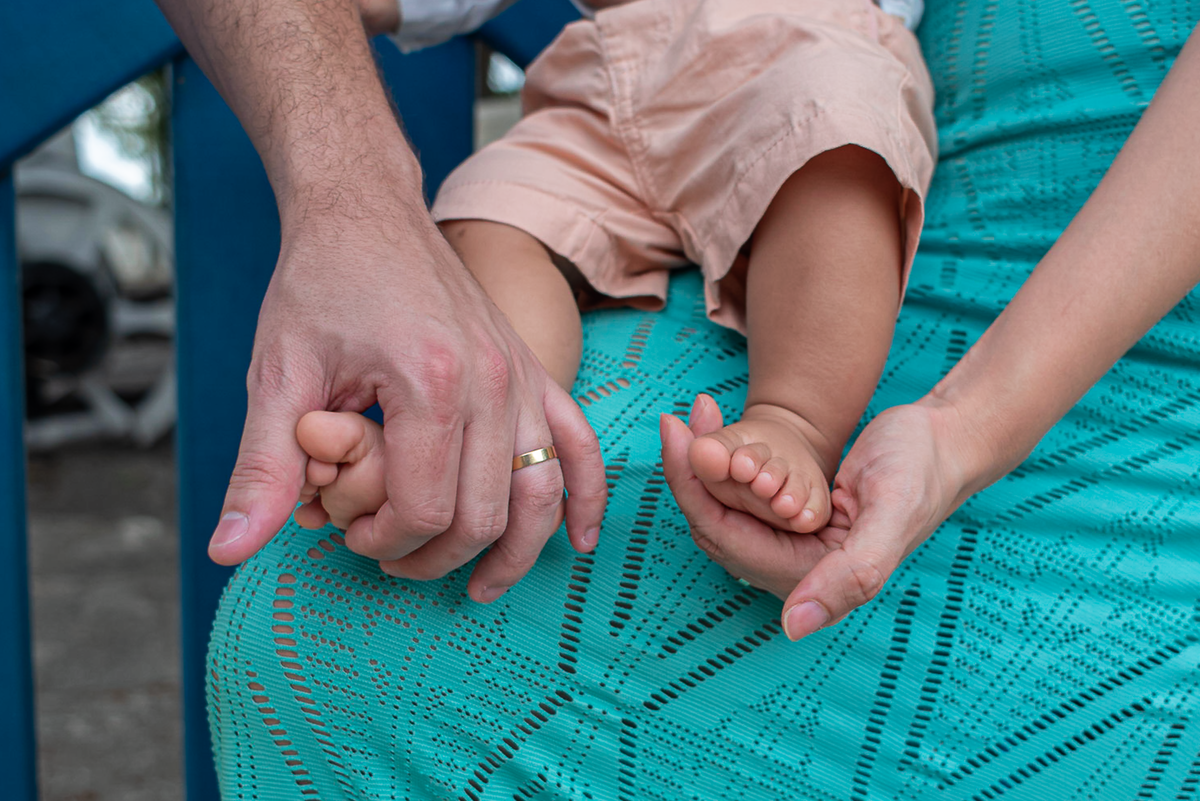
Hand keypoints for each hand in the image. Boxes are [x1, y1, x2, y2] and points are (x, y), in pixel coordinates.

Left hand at [209, 194, 606, 602]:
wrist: (365, 211)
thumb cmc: (320, 285)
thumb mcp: (280, 374)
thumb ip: (264, 466)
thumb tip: (228, 549)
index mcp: (430, 383)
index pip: (426, 509)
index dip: (384, 542)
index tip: (347, 535)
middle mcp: (492, 382)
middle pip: (483, 514)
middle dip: (433, 556)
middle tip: (388, 558)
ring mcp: (522, 374)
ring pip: (540, 494)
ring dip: (512, 553)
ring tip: (479, 588)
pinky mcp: (534, 369)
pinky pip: (579, 446)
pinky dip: (586, 498)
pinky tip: (580, 538)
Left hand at [661, 394, 978, 639]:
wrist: (941, 443)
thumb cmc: (920, 474)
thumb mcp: (889, 519)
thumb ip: (850, 577)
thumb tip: (792, 627)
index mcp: (807, 581)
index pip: (723, 538)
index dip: (691, 489)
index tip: (675, 434)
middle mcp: (789, 570)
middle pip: (712, 523)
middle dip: (687, 471)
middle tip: (675, 420)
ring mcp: (785, 543)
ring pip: (720, 506)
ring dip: (699, 462)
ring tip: (692, 414)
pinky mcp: (784, 516)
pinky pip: (736, 493)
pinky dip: (721, 460)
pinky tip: (714, 423)